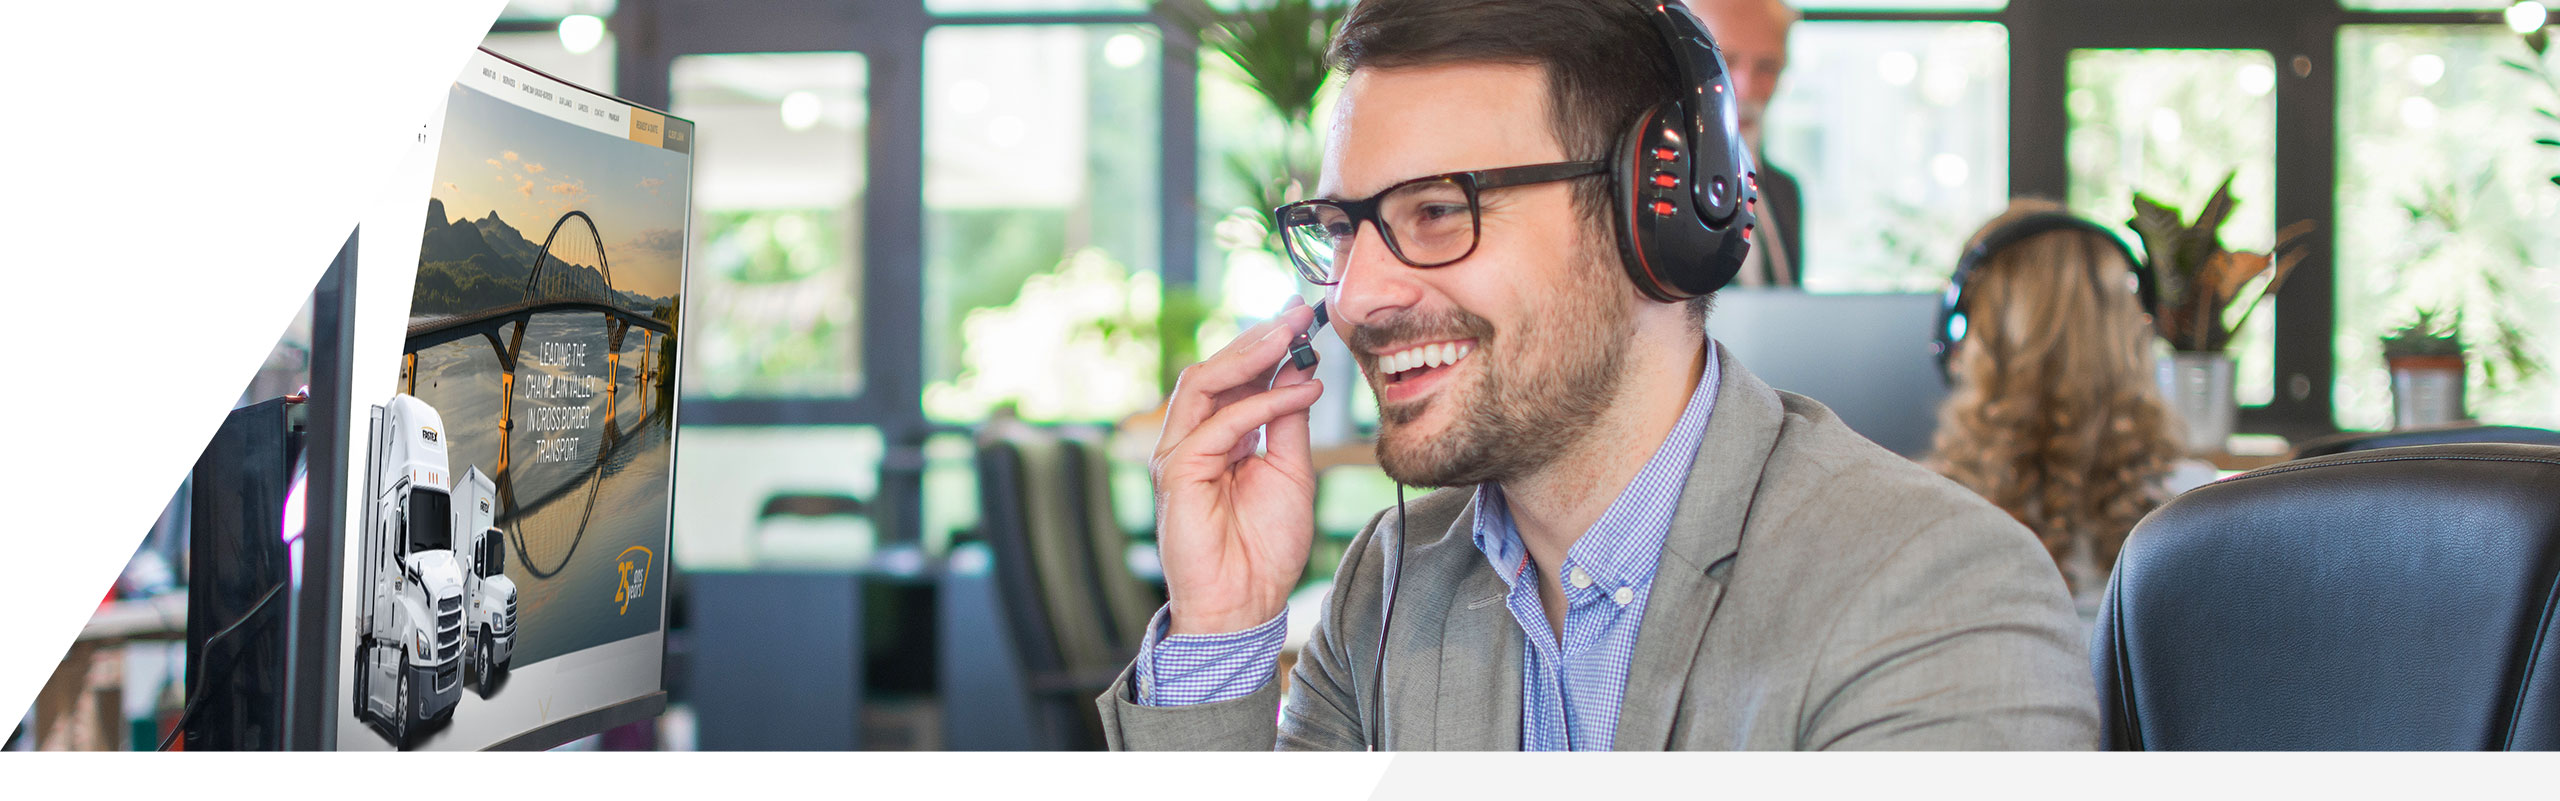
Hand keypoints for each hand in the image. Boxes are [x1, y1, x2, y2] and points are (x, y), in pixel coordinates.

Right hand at [1152, 298, 1325, 635]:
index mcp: (1217, 436)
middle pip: (1215, 370)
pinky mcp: (1176, 472)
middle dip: (1257, 337)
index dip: (1267, 345)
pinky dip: (1261, 403)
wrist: (1245, 603)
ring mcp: (1178, 453)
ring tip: (1293, 334)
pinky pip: (1219, 424)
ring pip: (1204, 382)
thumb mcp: (1291, 470)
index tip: (1303, 317)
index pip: (1235, 377)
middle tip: (1298, 312)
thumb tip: (1301, 369)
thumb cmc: (1265, 545)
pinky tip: (1299, 392)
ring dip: (1251, 354)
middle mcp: (1191, 438)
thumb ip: (1288, 420)